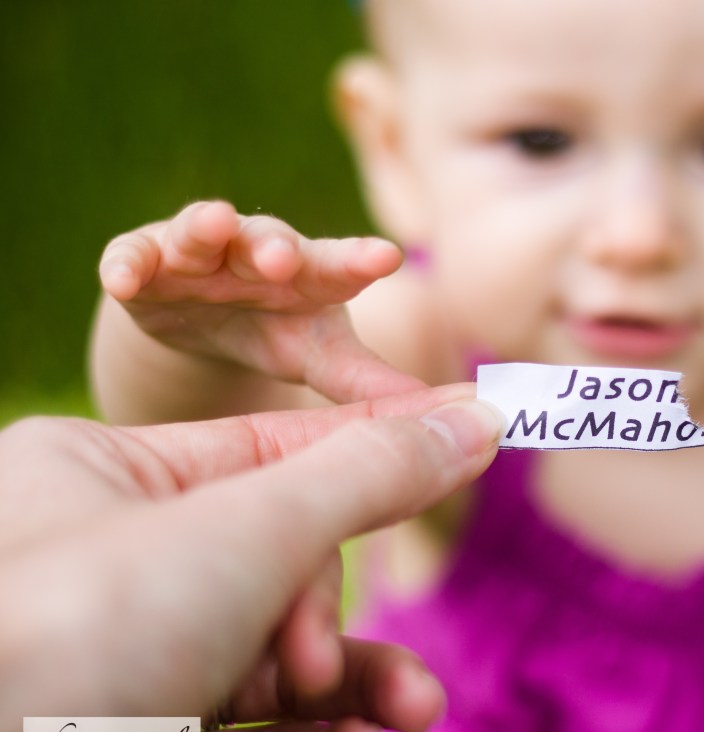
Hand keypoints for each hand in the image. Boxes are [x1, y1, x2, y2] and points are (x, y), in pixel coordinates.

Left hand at [0, 387, 502, 731]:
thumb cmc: (74, 626)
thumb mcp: (247, 529)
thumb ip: (370, 474)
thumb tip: (475, 416)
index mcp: (109, 478)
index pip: (279, 448)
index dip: (381, 447)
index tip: (473, 436)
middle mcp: (115, 568)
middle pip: (284, 572)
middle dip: (332, 624)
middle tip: (327, 662)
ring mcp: (124, 670)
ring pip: (277, 671)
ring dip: (355, 697)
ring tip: (411, 715)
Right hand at [99, 200, 414, 402]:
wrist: (200, 322)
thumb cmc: (278, 330)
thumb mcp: (320, 357)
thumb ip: (373, 382)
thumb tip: (457, 411)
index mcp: (310, 275)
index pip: (340, 265)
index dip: (361, 259)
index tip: (389, 257)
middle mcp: (256, 251)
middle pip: (269, 241)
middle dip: (275, 246)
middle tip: (284, 256)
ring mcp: (198, 252)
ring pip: (200, 232)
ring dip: (204, 228)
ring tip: (210, 221)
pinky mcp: (145, 262)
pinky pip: (132, 256)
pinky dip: (127, 263)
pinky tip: (120, 280)